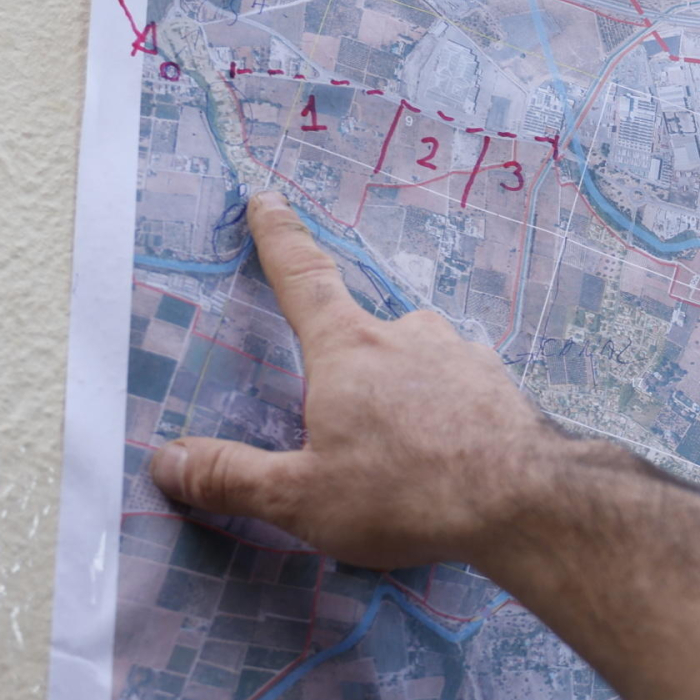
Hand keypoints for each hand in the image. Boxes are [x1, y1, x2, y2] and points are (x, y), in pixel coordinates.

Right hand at [149, 190, 576, 568]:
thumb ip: (233, 477)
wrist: (530, 499)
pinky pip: (459, 391)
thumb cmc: (411, 492)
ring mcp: (462, 356)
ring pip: (416, 362)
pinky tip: (451, 459)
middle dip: (347, 372)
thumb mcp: (302, 497)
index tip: (266, 200)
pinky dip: (447, 417)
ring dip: (402, 395)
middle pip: (361, 333)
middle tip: (347, 428)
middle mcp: (407, 335)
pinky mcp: (501, 387)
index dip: (278, 237)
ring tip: (402, 458)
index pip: (301, 276)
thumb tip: (168, 461)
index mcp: (348, 348)